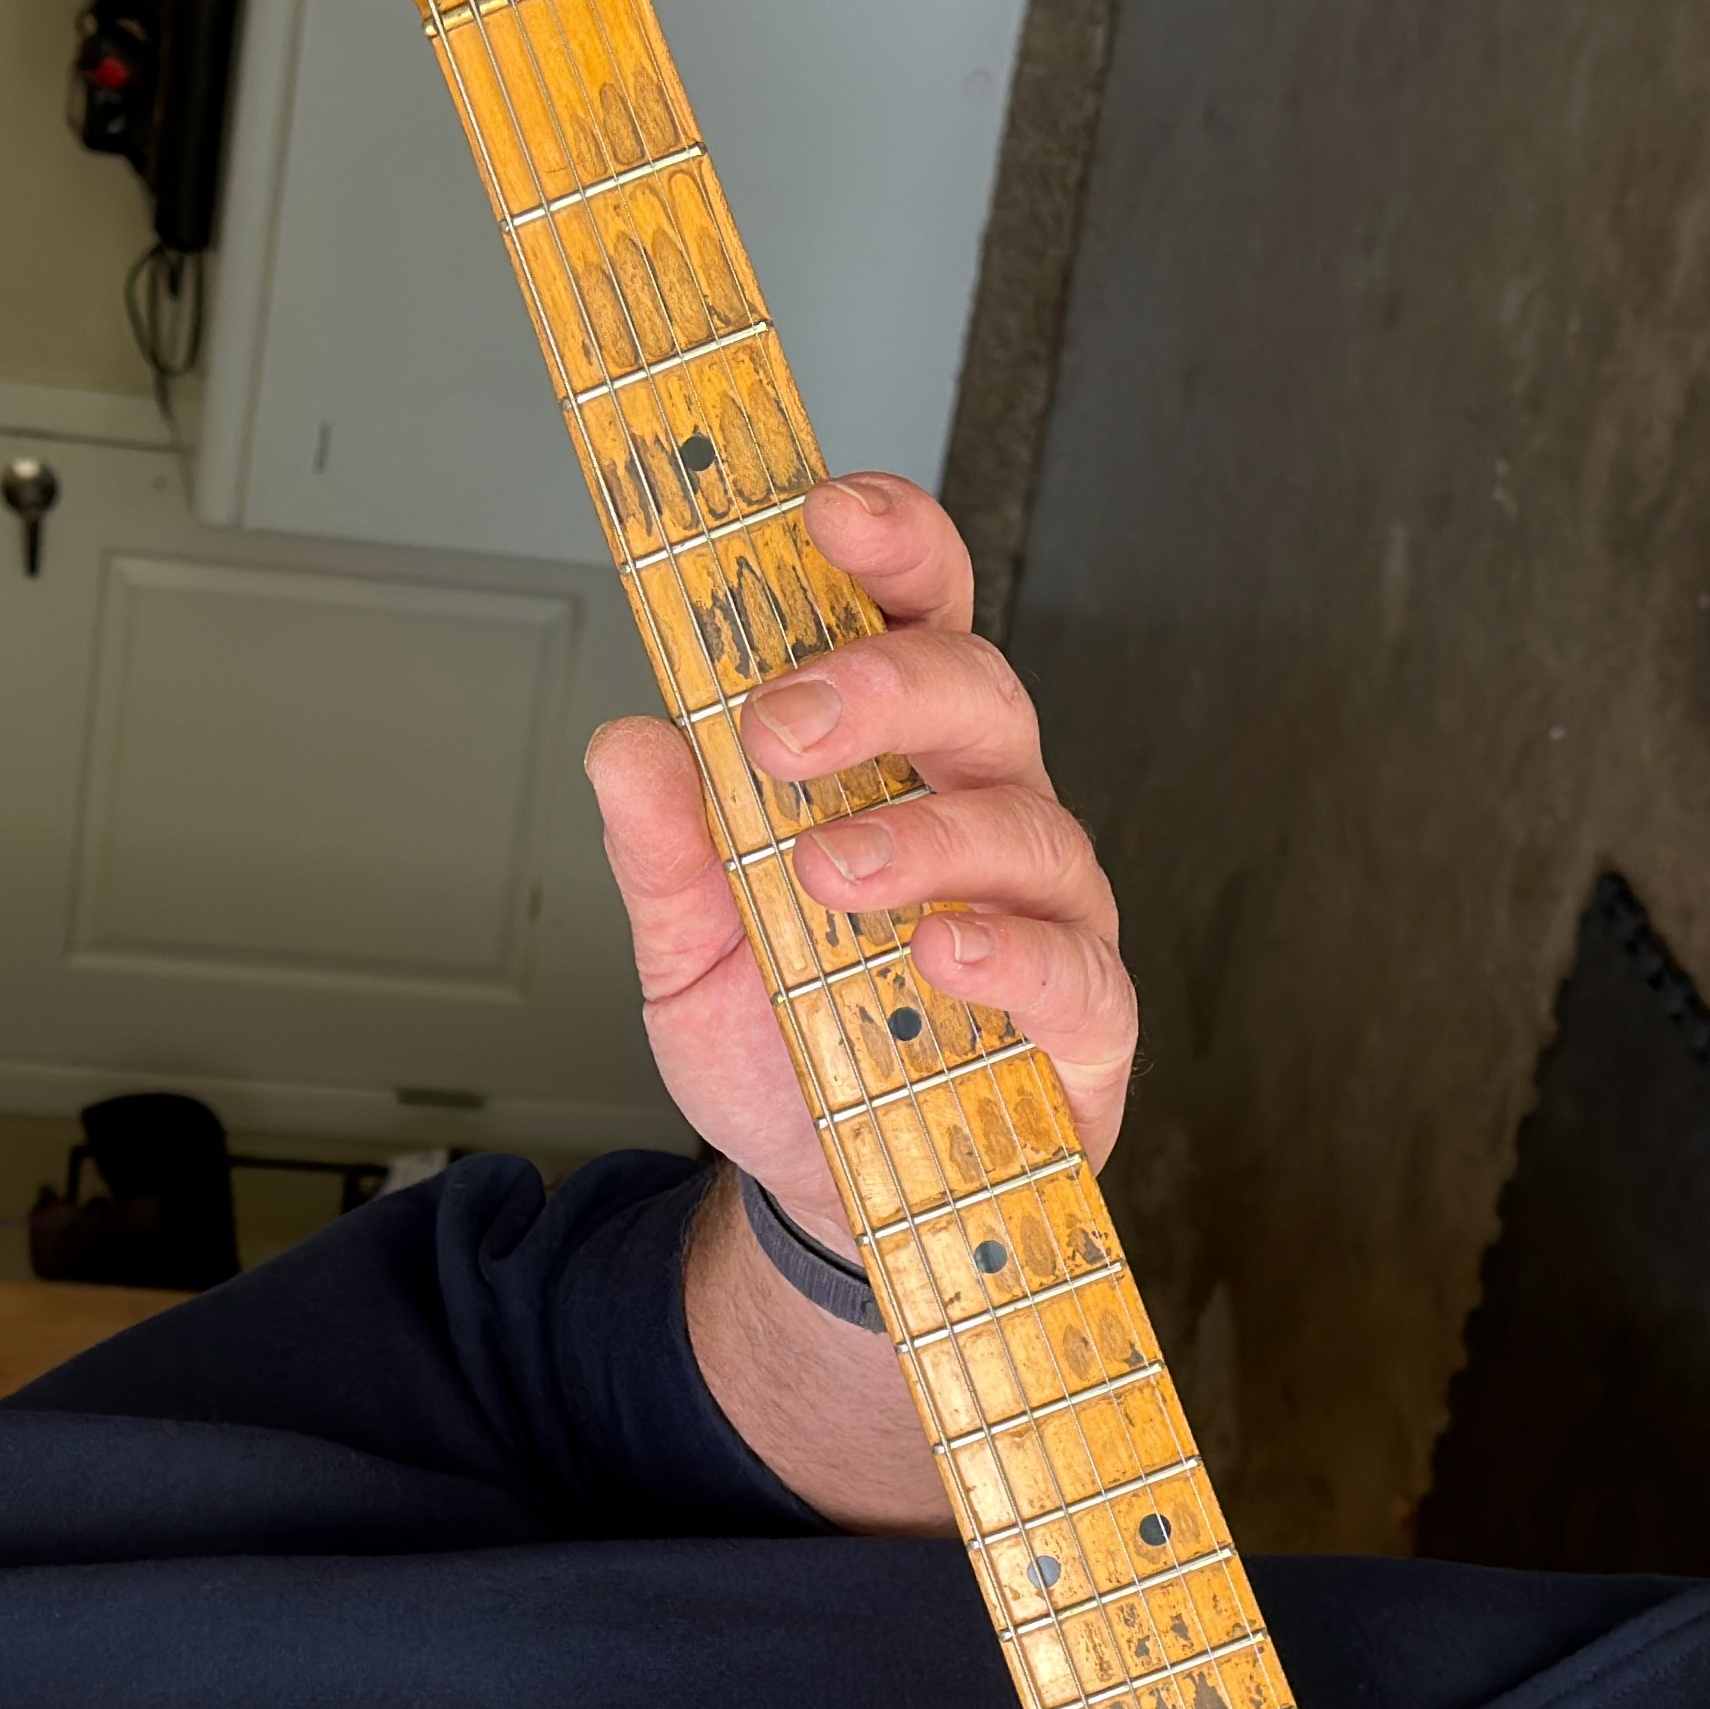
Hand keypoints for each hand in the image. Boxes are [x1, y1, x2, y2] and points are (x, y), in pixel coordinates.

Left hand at [578, 471, 1137, 1241]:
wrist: (826, 1196)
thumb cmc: (787, 1045)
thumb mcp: (689, 948)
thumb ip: (664, 850)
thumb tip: (626, 741)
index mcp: (902, 757)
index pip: (921, 613)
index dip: (890, 547)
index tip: (821, 512)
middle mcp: (987, 809)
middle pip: (981, 691)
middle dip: (885, 687)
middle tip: (782, 724)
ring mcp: (1048, 910)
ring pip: (1026, 824)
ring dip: (923, 834)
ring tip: (830, 873)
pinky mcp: (1083, 1024)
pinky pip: (1074, 968)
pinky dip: (1009, 951)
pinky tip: (941, 951)